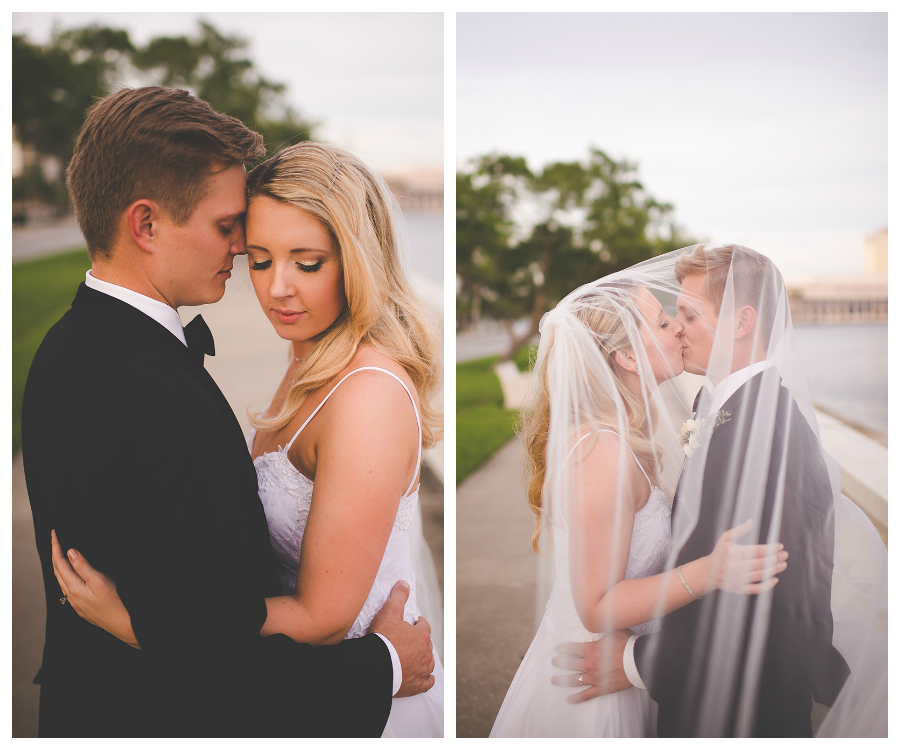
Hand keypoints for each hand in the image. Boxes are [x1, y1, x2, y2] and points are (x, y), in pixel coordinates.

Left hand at [50, 529, 139, 648]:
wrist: (125, 625)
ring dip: (59, 567)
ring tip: (60, 555)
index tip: (54, 533)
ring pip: (62, 582)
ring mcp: (77, 604)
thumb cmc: (116, 603)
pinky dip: (67, 577)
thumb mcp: (100, 581)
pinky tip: (72, 576)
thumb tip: (70, 552)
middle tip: (55, 540)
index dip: (55, 547)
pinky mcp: (84, 608)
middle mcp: (72, 597)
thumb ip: (83, 567)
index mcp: (74, 588)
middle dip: (54, 555)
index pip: (59, 563)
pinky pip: (69, 589)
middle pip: (57, 572)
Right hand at [367, 580, 434, 697]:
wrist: (374, 667)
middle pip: (426, 645)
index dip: (417, 623)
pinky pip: (427, 682)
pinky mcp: (416, 686)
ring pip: (428, 663)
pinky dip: (427, 679)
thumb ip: (398, 596)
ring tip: (414, 656)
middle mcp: (425, 654)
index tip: (412, 623)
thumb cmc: (382, 640)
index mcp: (422, 637)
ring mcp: (421, 671)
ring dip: (423, 658)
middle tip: (407, 640)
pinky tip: (424, 677)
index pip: (424, 626)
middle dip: (419, 641)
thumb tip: (404, 583)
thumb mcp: (389, 612)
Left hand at [550, 628, 633, 702]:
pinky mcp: (601, 688)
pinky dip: (576, 698)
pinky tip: (568, 699)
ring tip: (554, 680)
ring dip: (562, 680)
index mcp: (589, 649)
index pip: (570, 648)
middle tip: (554, 662)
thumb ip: (602, 627)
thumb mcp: (612, 630)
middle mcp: (589, 664)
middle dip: (559, 662)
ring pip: (574, 680)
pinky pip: (586, 694)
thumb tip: (598, 618)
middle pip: (569, 664)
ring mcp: (594, 677)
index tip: (558, 649)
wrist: (637, 662)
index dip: (562, 648)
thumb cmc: (626, 644)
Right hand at [707, 519, 786, 594]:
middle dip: (776, 559)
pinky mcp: (739, 589)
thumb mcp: (725, 539)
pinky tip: (775, 579)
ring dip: (775, 570)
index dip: (771, 549)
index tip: (780, 546)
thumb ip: (739, 530)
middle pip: (761, 563)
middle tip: (785, 555)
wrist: (708, 572)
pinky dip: (767, 585)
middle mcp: (735, 566)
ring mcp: (737, 579)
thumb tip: (751, 521)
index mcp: (733, 552)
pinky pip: (756, 588)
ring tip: (783, 564)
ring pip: (761, 575)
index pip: (757, 551)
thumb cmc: (719, 553)